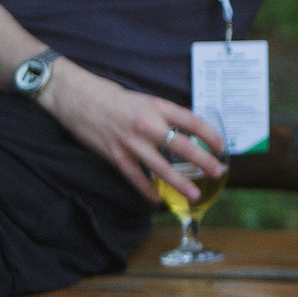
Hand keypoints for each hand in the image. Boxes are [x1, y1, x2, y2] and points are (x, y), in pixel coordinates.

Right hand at [41, 62, 225, 202]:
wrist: (76, 97)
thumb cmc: (112, 97)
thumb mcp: (145, 100)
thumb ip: (164, 115)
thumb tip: (185, 132)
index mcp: (158, 107)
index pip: (193, 122)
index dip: (210, 135)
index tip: (221, 146)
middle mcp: (147, 125)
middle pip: (182, 146)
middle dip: (203, 161)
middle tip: (217, 172)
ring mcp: (130, 142)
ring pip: (161, 167)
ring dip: (179, 182)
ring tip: (194, 194)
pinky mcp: (114, 155)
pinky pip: (135, 177)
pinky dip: (146, 189)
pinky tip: (157, 199)